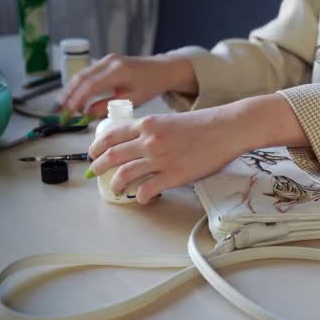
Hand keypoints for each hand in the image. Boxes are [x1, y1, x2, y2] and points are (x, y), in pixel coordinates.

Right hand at [59, 53, 197, 117]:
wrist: (161, 69)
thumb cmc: (150, 86)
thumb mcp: (132, 100)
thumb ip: (109, 106)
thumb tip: (87, 114)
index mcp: (118, 71)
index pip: (91, 85)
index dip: (77, 99)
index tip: (70, 112)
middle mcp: (110, 62)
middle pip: (82, 77)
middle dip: (69, 94)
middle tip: (60, 110)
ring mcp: (107, 59)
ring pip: (82, 74)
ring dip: (71, 89)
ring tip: (63, 104)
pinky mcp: (106, 60)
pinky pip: (88, 72)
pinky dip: (79, 84)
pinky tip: (73, 95)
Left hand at [87, 94, 308, 203]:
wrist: (227, 128)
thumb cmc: (204, 124)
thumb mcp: (171, 120)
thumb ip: (152, 131)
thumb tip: (139, 144)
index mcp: (147, 125)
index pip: (111, 135)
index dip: (97, 147)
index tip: (93, 154)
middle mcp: (149, 140)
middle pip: (112, 155)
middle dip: (99, 166)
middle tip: (96, 172)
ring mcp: (160, 158)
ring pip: (125, 174)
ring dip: (116, 184)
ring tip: (116, 189)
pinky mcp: (174, 175)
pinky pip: (147, 190)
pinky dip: (140, 197)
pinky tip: (142, 198)